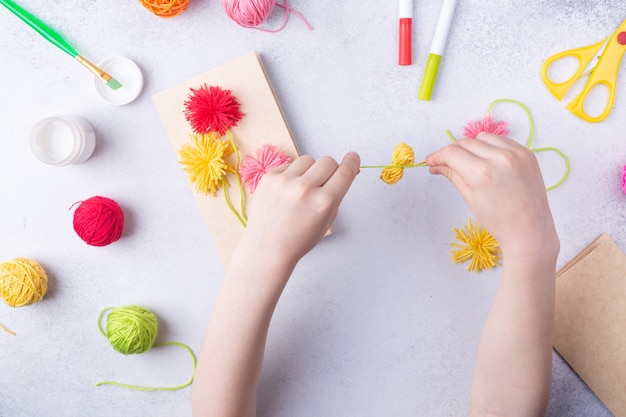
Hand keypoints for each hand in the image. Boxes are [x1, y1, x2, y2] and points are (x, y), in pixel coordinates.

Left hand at [241, 152, 360, 266]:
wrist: (267, 249)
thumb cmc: (298, 239)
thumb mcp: (327, 220)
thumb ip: (337, 195)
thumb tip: (345, 170)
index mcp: (324, 202)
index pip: (345, 171)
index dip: (352, 162)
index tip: (353, 157)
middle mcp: (305, 189)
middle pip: (328, 161)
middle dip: (330, 170)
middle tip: (323, 183)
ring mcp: (284, 181)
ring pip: (308, 159)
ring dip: (310, 170)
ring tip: (302, 189)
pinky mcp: (269, 178)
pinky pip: (289, 165)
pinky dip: (291, 175)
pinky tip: (287, 192)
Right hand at [425, 133, 557, 258]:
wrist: (530, 230)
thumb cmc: (499, 221)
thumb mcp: (470, 198)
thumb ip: (452, 175)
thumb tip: (436, 165)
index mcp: (482, 173)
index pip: (451, 153)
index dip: (437, 156)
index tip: (432, 161)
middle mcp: (500, 158)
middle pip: (465, 142)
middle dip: (452, 152)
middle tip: (446, 163)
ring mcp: (516, 153)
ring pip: (482, 137)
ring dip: (472, 147)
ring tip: (471, 163)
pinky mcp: (527, 153)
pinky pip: (501, 140)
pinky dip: (490, 147)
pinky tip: (489, 161)